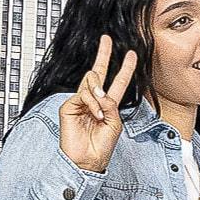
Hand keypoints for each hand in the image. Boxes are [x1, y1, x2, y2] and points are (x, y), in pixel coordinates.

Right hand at [56, 38, 135, 173]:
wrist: (86, 161)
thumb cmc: (101, 147)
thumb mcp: (115, 124)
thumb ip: (112, 105)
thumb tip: (101, 92)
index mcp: (108, 105)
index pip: (117, 82)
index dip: (125, 68)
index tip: (131, 54)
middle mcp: (94, 100)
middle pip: (99, 72)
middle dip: (103, 54)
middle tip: (106, 39)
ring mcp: (80, 102)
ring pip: (91, 80)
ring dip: (99, 93)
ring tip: (101, 111)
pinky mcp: (69, 106)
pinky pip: (83, 94)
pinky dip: (92, 103)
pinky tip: (94, 115)